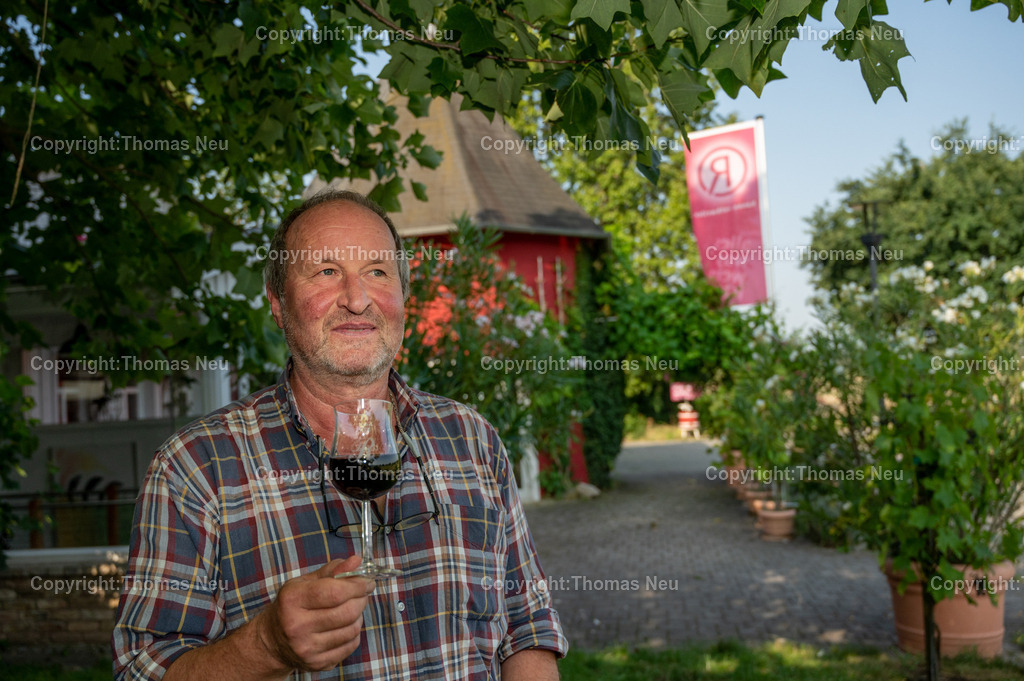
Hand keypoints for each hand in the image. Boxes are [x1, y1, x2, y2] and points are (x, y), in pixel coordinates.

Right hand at [255, 556, 374, 672]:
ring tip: (351, 609)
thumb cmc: (292, 606)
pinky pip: (350, 645)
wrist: (271, 641)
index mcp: (293, 600)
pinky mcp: (316, 663)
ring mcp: (307, 648)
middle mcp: (297, 626)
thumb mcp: (305, 582)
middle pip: (347, 612)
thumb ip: (332, 570)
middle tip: (362, 594)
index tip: (367, 581)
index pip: (335, 592)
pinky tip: (345, 626)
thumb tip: (356, 561)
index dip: (357, 585)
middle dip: (361, 599)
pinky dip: (354, 633)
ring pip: (352, 629)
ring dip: (359, 616)